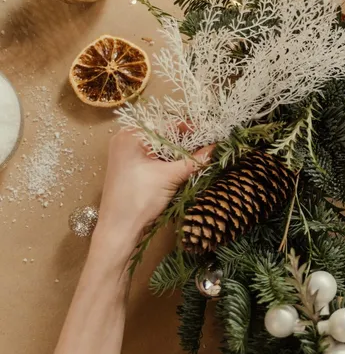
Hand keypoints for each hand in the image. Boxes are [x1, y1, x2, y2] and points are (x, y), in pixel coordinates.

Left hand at [93, 130, 209, 263]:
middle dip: (186, 142)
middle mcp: (126, 141)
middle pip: (163, 134)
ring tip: (200, 157)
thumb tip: (217, 148)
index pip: (166, 124)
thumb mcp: (170, 177)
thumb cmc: (138, 200)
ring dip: (179, 152)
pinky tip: (184, 167)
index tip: (211, 136)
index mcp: (130, 136)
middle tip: (208, 147)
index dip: (191, 129)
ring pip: (160, 147)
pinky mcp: (130, 168)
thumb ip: (195, 160)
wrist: (119, 230)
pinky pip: (154, 157)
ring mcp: (127, 155)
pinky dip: (169, 161)